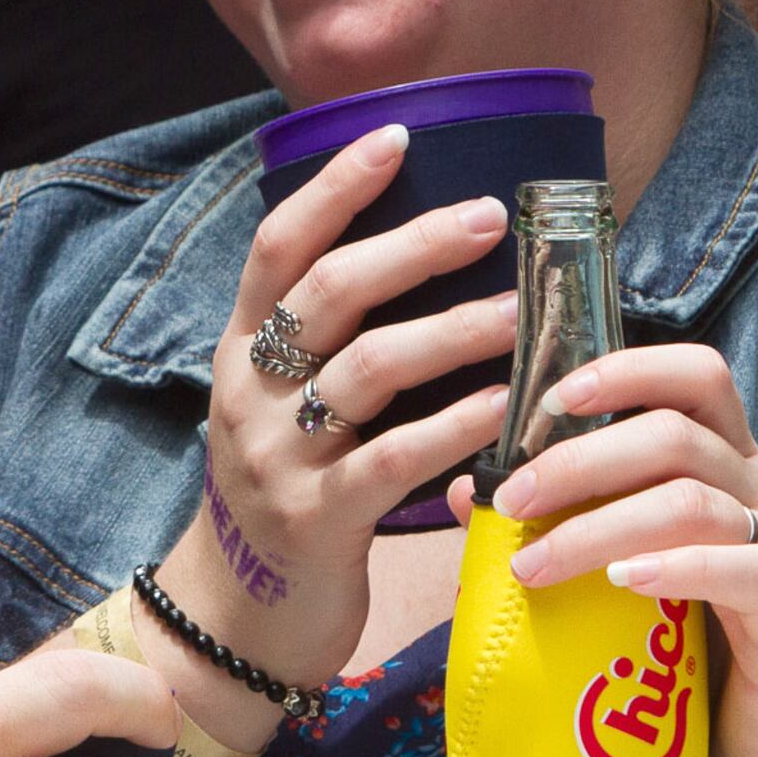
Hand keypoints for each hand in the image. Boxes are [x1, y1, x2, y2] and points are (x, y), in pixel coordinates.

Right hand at [181, 124, 518, 692]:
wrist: (238, 620)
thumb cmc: (289, 496)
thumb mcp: (284, 408)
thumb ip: (333, 346)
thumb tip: (429, 263)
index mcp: (241, 352)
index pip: (278, 248)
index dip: (333, 188)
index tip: (396, 136)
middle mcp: (249, 393)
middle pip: (327, 294)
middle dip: (411, 247)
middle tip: (489, 217)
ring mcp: (277, 458)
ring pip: (365, 370)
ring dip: (451, 332)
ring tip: (519, 312)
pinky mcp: (316, 522)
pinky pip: (392, 459)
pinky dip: (454, 426)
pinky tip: (507, 407)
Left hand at [485, 345, 757, 756]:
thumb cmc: (713, 660)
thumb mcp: (635, 586)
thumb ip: (569, 532)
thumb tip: (470, 496)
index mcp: (726, 471)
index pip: (696, 378)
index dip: (628, 370)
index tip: (552, 397)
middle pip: (676, 433)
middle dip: (580, 459)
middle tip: (512, 502)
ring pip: (695, 500)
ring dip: (601, 525)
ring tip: (536, 566)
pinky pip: (745, 570)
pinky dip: (677, 568)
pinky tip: (624, 584)